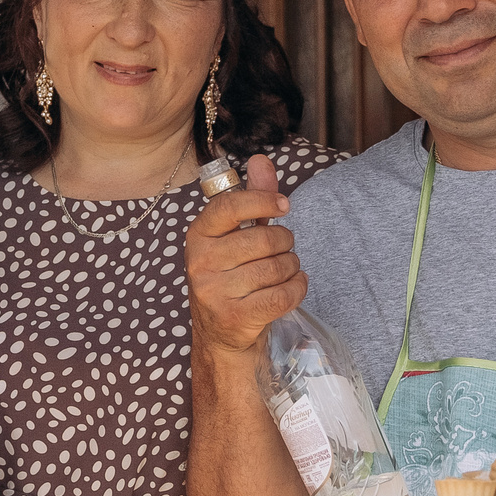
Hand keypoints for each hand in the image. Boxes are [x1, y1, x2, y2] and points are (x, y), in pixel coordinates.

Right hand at [186, 154, 304, 354]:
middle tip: (282, 250)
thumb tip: (261, 159)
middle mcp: (200, 263)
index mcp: (198, 236)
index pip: (230, 206)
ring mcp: (214, 292)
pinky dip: (297, 288)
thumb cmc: (232, 279)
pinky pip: (283, 295)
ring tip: (285, 271)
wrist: (220, 335)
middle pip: (264, 239)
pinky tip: (293, 286)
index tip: (284, 205)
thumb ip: (252, 199)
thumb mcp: (236, 238)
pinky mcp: (234, 317)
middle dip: (285, 243)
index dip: (263, 200)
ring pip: (277, 267)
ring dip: (292, 267)